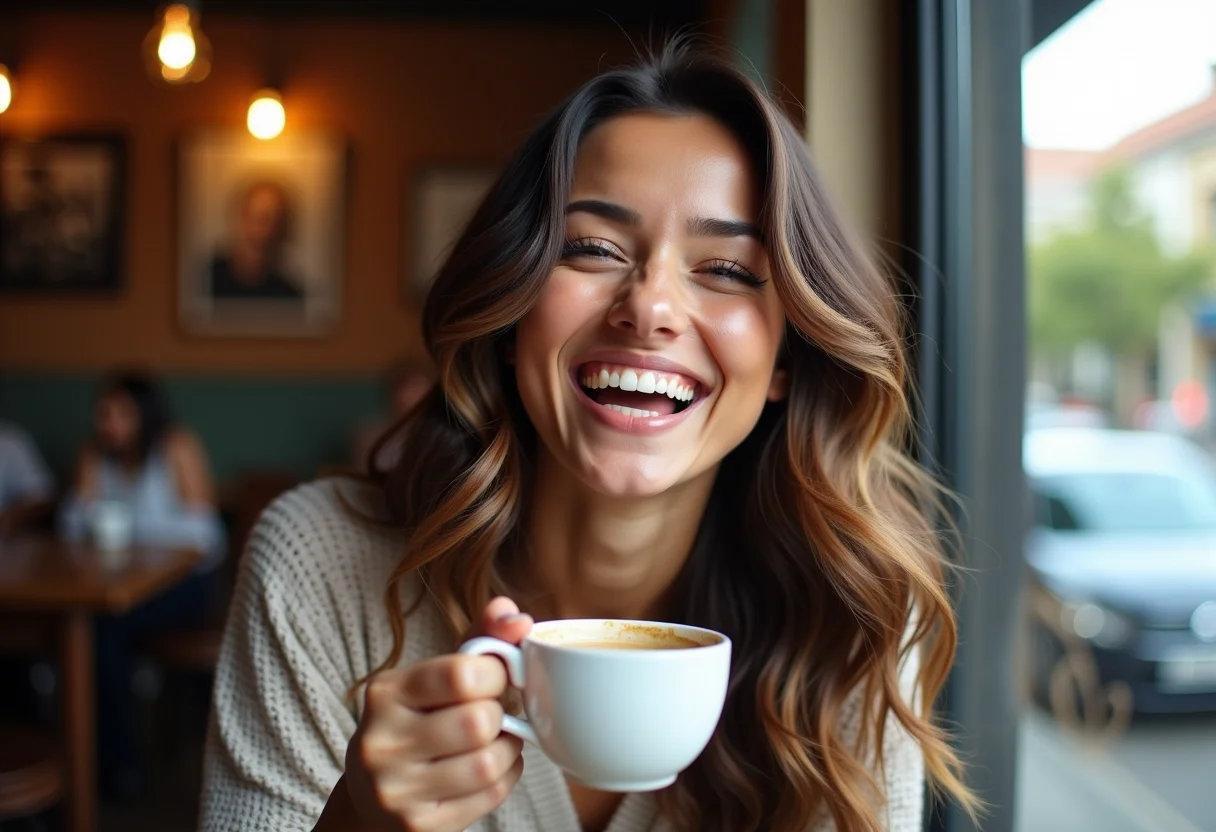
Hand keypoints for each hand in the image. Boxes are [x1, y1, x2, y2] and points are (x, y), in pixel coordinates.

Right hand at [341, 597, 533, 831]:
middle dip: (500, 715)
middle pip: (478, 722)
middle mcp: (382, 742)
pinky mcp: (417, 826)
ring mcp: (396, 790)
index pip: (461, 674)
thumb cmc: (416, 720)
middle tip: (493, 714)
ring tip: (497, 740)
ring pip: (487, 763)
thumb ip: (479, 639)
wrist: (372, 796)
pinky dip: (506, 777)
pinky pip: (489, 797)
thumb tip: (517, 616)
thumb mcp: (435, 675)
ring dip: (508, 749)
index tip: (496, 678)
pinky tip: (493, 768)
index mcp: (385, 694)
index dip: (497, 674)